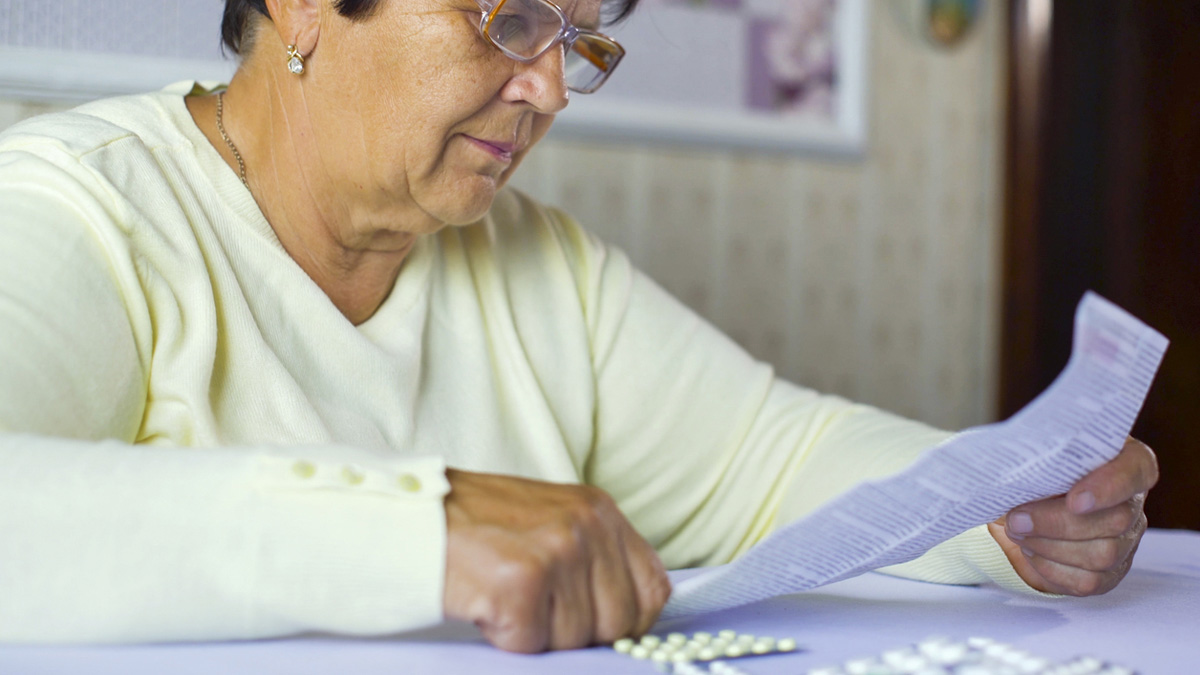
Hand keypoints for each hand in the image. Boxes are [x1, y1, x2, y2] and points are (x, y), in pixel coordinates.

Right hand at [442, 469, 670, 652]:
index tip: (590, 625)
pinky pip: (531, 644)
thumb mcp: (550, 522)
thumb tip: (626, 622)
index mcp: (600, 511)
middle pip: (618, 624)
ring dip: (537, 634)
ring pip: (575, 640)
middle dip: (577, 633)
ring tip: (503, 596)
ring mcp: (557, 551)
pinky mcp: (522, 581)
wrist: (407, 516)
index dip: (625, 622)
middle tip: (533, 608)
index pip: (653, 591)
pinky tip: (485, 603)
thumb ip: (594, 560)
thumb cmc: (473, 525)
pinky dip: (505, 637)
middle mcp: (586, 526)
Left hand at [988, 437, 1157, 594]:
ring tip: (1018, 532)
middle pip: (1117, 520)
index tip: (1075, 500)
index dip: (1110, 486)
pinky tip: (1030, 551)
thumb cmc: (1032, 476)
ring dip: (1049, 546)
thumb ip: (1038, 459)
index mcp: (1123, 461)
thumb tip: (1017, 472)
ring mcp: (1126, 541)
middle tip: (1017, 519)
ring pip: (1103, 554)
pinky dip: (1051, 567)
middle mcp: (1131, 503)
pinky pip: (1089, 581)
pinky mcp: (1110, 573)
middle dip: (1058, 523)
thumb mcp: (1033, 458)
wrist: (1020, 511)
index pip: (1137, 469)